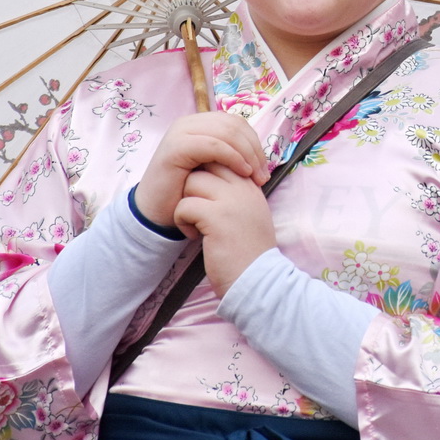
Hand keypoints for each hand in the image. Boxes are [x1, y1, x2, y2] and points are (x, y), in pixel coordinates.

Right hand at [134, 112, 266, 231]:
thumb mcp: (213, 169)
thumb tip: (260, 153)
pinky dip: (233, 157)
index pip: (236, 122)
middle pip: (234, 125)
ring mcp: (180, 132)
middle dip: (254, 149)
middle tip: (263, 175)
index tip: (264, 168)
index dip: (255, 142)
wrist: (156, 214)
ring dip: (247, 154)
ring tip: (256, 177)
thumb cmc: (186, 194)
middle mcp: (188, 123)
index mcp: (198, 124)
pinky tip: (242, 173)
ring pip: (227, 132)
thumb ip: (230, 154)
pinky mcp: (176, 146)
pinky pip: (214, 145)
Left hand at [173, 165, 276, 292]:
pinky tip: (195, 236)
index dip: (206, 173)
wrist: (257, 281)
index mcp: (251, 186)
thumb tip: (210, 177)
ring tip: (196, 224)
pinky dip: (183, 221)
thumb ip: (236, 194)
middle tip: (196, 209)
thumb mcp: (250, 214)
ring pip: (192, 181)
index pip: (223, 158)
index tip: (203, 198)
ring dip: (186, 203)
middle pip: (206, 164)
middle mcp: (244, 188)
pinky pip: (184, 204)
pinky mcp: (216, 217)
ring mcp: (231, 200)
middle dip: (194, 185)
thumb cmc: (249, 252)